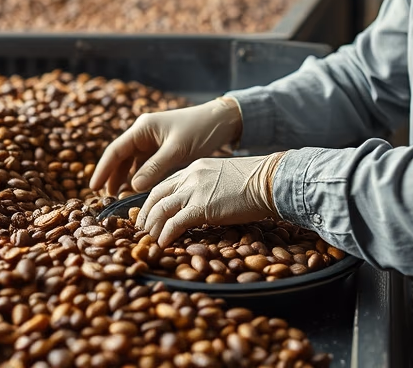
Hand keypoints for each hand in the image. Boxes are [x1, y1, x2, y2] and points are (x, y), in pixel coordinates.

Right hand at [89, 97, 241, 194]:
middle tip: (105, 198)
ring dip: (126, 177)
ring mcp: (154, 140)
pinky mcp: (164, 148)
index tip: (93, 188)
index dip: (103, 169)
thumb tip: (133, 186)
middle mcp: (144, 133)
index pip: (115, 150)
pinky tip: (140, 189)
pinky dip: (141, 176)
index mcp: (143, 128)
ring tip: (119, 196)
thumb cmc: (200, 131)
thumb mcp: (177, 150)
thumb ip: (155, 168)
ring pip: (133, 162)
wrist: (223, 121)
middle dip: (112, 176)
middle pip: (121, 157)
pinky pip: (146, 164)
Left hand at [137, 152, 285, 245]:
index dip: (154, 201)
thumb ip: (210, 187)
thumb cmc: (257, 182)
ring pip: (161, 209)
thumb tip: (207, 203)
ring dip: (152, 227)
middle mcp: (190, 176)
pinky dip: (166, 235)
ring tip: (149, 241)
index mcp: (195, 168)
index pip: (166, 184)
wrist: (270, 179)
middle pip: (156, 195)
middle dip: (147, 214)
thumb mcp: (226, 178)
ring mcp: (194, 190)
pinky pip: (175, 222)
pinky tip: (163, 244)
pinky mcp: (201, 206)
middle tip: (142, 230)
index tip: (150, 214)